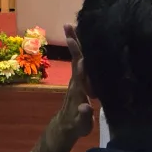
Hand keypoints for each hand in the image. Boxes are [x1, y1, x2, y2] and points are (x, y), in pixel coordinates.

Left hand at [60, 23, 94, 137]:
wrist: (65, 126)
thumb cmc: (75, 126)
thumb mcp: (81, 125)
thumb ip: (83, 116)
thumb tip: (85, 107)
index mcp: (78, 90)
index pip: (78, 71)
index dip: (78, 59)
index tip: (75, 44)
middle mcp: (75, 80)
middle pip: (75, 58)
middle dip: (73, 43)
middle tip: (68, 25)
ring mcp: (76, 78)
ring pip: (76, 57)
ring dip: (74, 42)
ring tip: (72, 26)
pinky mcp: (78, 79)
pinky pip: (80, 60)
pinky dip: (79, 49)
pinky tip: (81, 39)